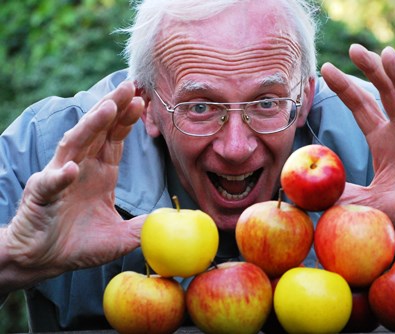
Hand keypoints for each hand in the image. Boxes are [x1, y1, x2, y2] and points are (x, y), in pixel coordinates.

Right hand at [4, 81, 145, 282]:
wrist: (42, 260)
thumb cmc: (79, 244)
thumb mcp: (120, 236)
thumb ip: (144, 226)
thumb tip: (172, 221)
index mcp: (99, 172)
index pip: (115, 139)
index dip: (127, 120)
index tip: (143, 101)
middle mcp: (80, 168)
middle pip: (97, 131)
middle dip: (113, 107)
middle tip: (129, 85)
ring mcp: (58, 179)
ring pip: (74, 146)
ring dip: (90, 126)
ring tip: (107, 108)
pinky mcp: (40, 198)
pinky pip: (49, 185)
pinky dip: (59, 177)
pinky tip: (70, 170)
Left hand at [321, 44, 394, 249]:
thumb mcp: (370, 201)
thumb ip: (344, 195)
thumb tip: (310, 194)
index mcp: (382, 138)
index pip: (360, 106)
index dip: (345, 87)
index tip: (326, 68)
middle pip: (385, 93)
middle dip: (370, 70)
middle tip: (354, 49)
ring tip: (388, 56)